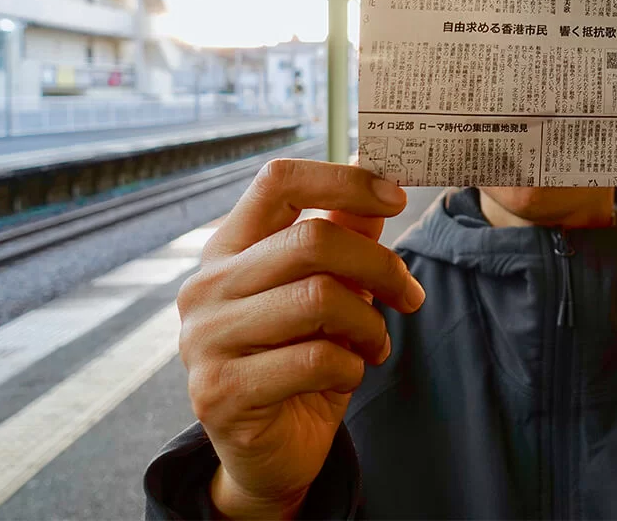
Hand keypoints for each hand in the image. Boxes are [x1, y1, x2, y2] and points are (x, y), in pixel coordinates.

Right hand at [176, 159, 423, 518]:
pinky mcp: (221, 392)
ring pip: (319, 298)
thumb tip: (369, 164)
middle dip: (379, 265)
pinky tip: (349, 374)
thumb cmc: (302, 357)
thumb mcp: (329, 287)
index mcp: (229, 247)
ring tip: (377, 343)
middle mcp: (206, 286)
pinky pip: (314, 359)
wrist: (269, 452)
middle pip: (312, 240)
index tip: (395, 197)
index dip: (344, 180)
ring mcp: (205, 339)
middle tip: (410, 294)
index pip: (278, 180)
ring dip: (370, 324)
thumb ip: (344, 231)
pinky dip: (351, 366)